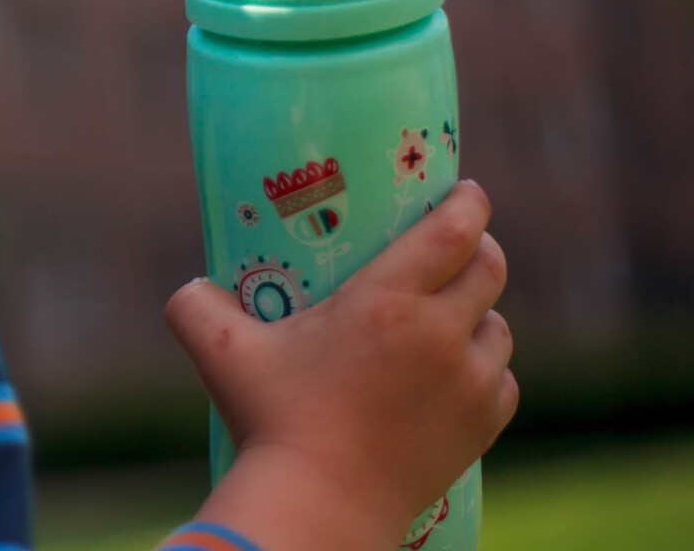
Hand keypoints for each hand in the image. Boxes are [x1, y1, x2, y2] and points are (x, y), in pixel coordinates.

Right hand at [166, 179, 517, 550]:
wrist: (321, 503)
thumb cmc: (271, 422)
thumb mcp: (223, 353)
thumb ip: (195, 305)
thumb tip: (191, 287)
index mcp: (387, 302)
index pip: (454, 231)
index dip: (468, 203)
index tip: (466, 191)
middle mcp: (440, 335)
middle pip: (489, 269)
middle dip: (479, 247)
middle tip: (456, 244)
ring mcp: (469, 382)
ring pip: (499, 327)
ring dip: (480, 313)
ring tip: (452, 315)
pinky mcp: (482, 425)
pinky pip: (501, 379)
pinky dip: (485, 368)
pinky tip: (457, 371)